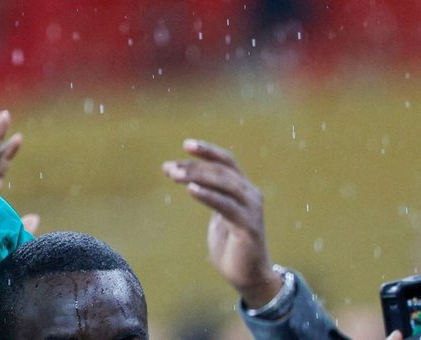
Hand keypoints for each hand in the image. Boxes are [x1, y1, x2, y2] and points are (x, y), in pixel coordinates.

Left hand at [163, 138, 281, 308]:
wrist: (249, 276)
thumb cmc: (230, 243)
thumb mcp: (218, 214)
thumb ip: (208, 194)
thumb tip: (182, 174)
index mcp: (243, 189)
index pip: (227, 161)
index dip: (208, 151)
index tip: (186, 144)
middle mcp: (250, 195)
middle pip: (221, 170)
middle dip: (194, 167)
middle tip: (169, 168)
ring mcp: (251, 210)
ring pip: (223, 184)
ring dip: (197, 177)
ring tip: (174, 175)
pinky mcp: (248, 227)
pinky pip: (226, 206)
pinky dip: (208, 195)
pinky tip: (191, 190)